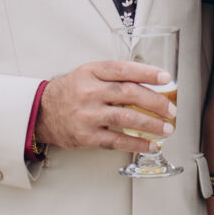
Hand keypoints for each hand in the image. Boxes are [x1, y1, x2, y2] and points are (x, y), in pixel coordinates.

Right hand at [36, 60, 173, 151]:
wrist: (42, 112)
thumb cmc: (71, 92)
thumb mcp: (88, 74)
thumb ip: (114, 76)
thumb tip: (150, 82)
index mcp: (91, 72)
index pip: (123, 70)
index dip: (147, 73)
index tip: (165, 78)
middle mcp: (89, 92)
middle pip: (129, 93)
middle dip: (155, 102)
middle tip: (171, 109)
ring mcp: (88, 115)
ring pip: (126, 118)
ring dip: (151, 124)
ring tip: (166, 129)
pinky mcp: (87, 136)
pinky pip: (117, 140)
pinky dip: (137, 143)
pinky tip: (150, 144)